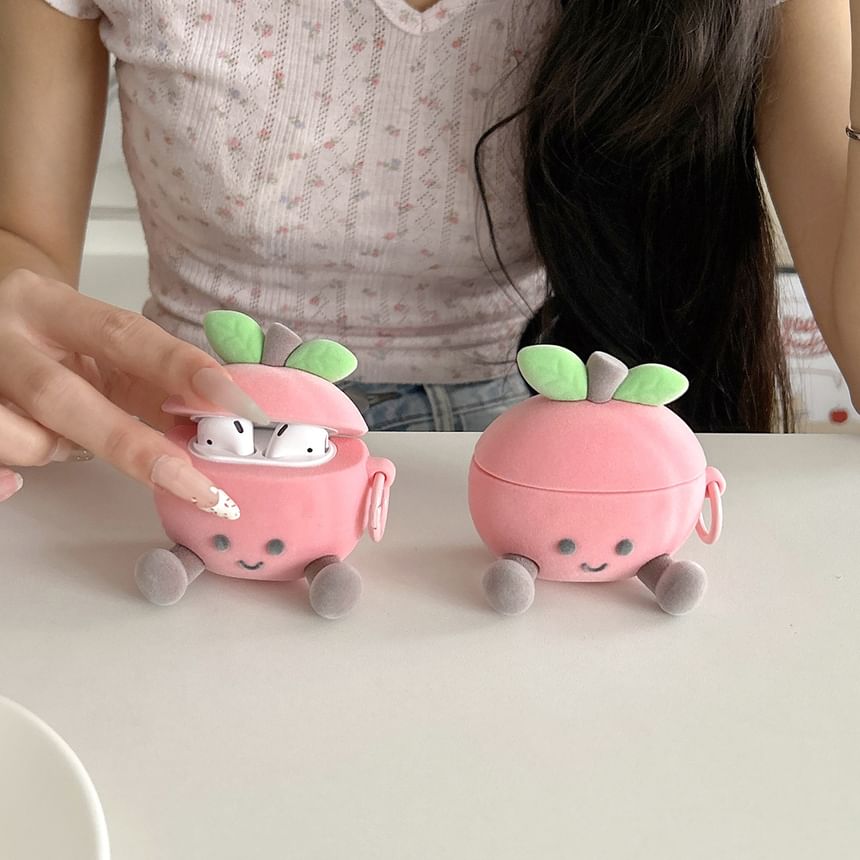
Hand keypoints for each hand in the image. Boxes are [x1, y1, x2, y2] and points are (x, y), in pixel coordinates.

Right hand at [0, 269, 267, 512]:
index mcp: (49, 305)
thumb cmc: (54, 340)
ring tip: (70, 445)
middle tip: (194, 485)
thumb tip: (213, 428)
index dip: (179, 367)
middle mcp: (5, 337)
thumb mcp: (102, 347)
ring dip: (56, 452)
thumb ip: (152, 382)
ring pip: (14, 432)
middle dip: (132, 445)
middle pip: (60, 395)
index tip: (235, 402)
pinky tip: (15, 483)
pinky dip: (3, 480)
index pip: (122, 334)